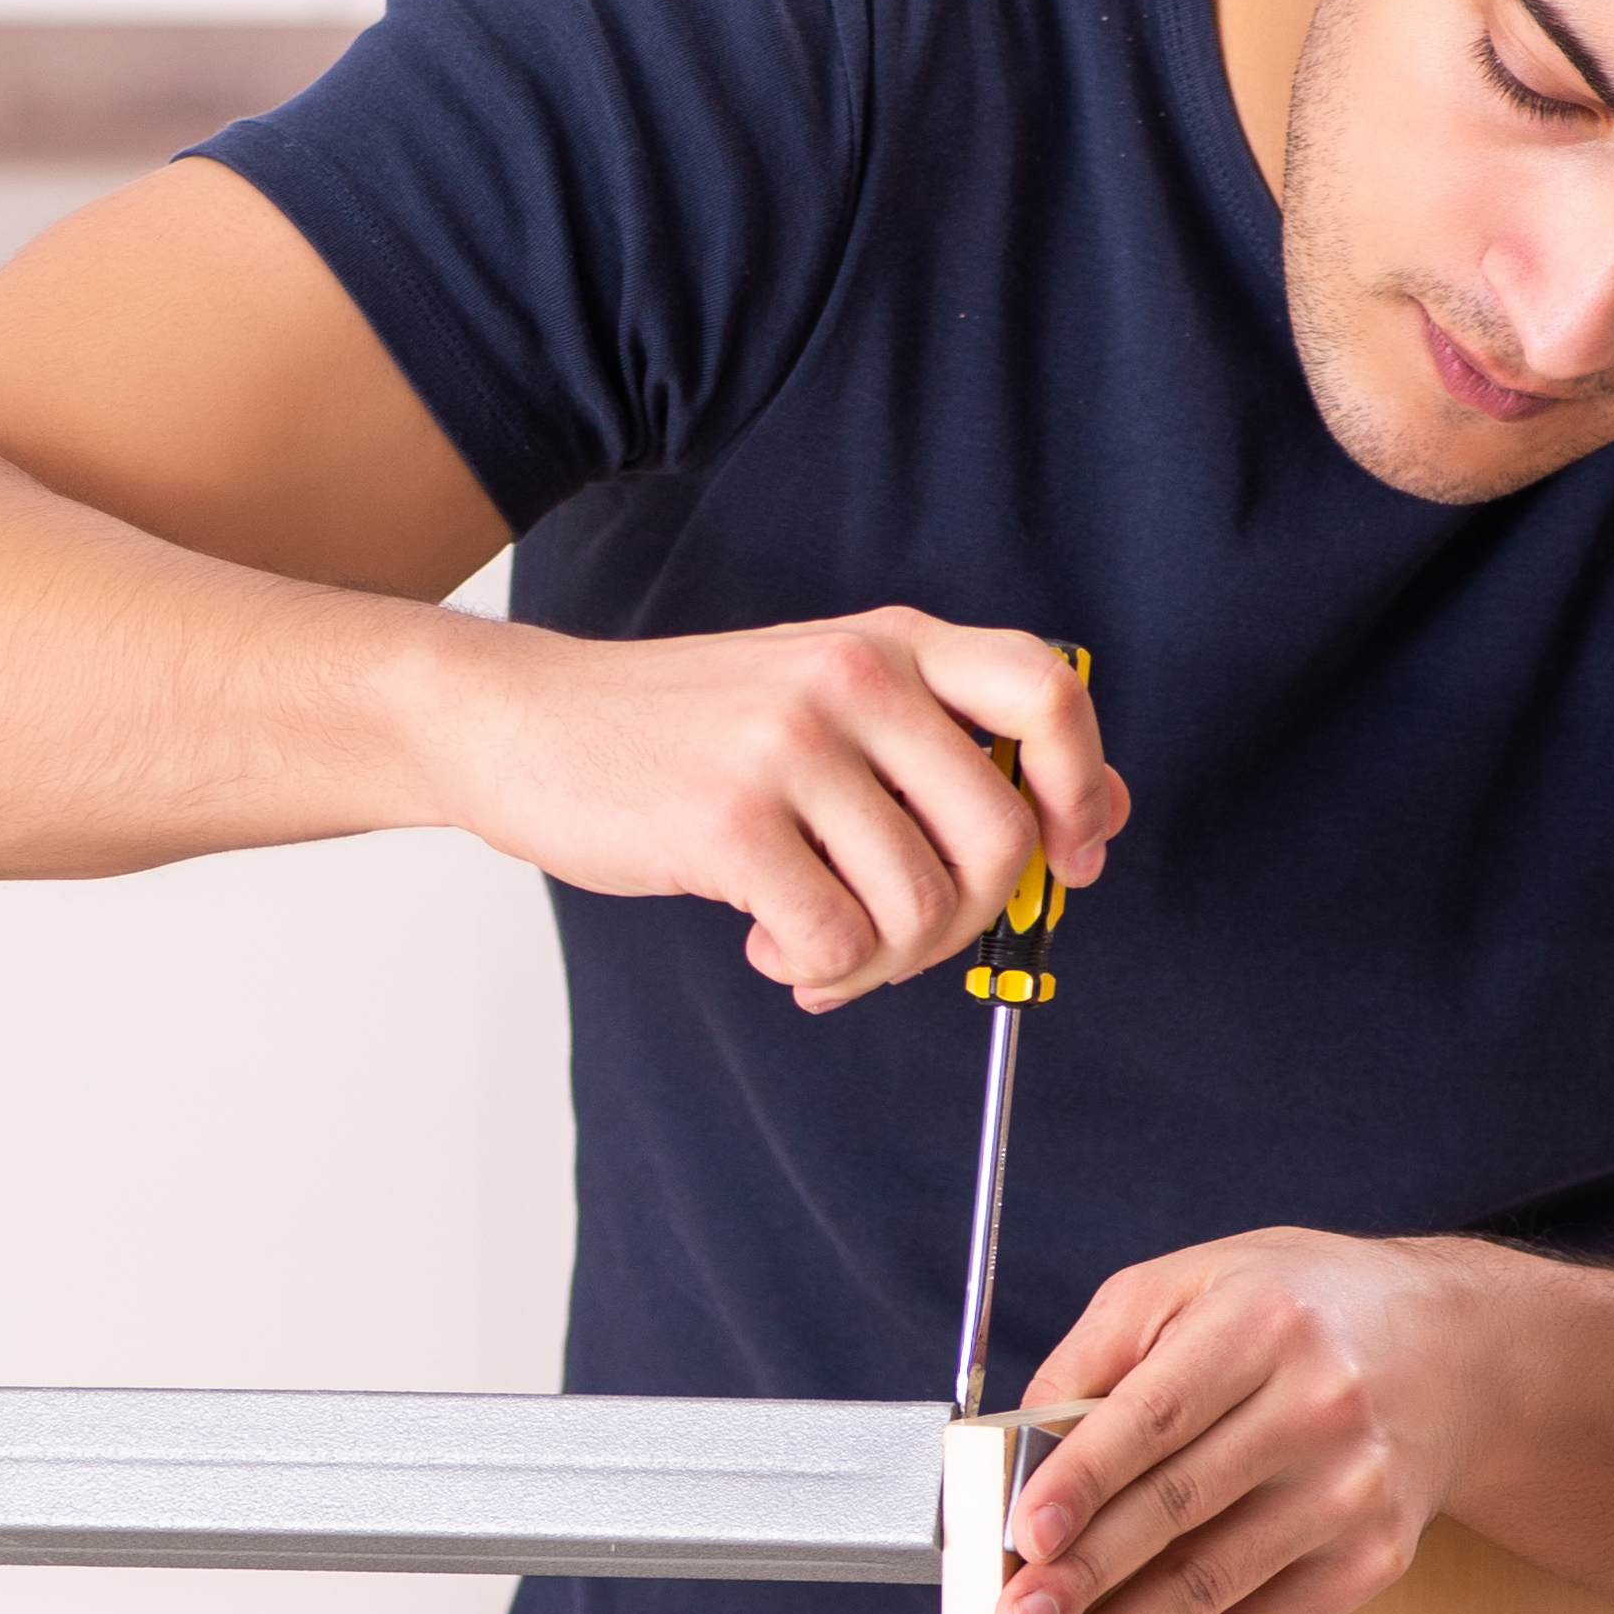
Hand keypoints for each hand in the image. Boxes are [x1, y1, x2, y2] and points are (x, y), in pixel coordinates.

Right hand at [410, 610, 1124, 1009]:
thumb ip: (939, 744)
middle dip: (968, 924)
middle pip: (1000, 838)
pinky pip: (838, 943)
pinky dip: (815, 970)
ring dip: (883, 962)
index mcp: (890, 642)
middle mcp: (854, 677)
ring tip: (817, 948)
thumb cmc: (680, 730)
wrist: (521, 720)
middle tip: (901, 939)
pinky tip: (768, 946)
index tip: (1070, 856)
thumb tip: (1091, 823)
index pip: (1050, 692)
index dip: (1082, 786)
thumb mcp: (820, 697)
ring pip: (922, 908)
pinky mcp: (731, 821)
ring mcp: (792, 745)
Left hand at [993, 1229, 1524, 1613]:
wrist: (1456, 1350)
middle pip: (1180, 1509)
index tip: (1021, 1536)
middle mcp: (1314, 1408)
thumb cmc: (1297, 1312)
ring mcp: (1349, 1492)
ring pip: (1216, 1587)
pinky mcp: (1371, 1560)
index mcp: (1258, 1325)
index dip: (1085, 1479)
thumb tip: (1016, 1449)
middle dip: (1087, 1581)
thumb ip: (1099, 1352)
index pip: (1156, 1414)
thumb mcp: (1195, 1283)